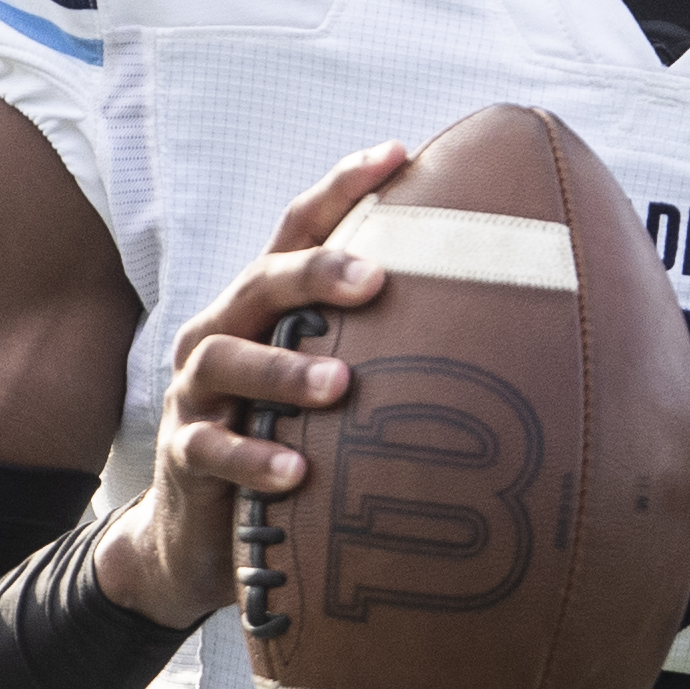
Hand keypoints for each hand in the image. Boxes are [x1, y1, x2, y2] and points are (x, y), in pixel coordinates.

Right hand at [90, 143, 410, 630]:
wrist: (199, 534)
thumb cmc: (286, 440)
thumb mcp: (326, 386)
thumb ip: (382, 346)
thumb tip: (505, 323)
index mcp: (262, 305)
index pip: (298, 228)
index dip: (342, 188)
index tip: (399, 154)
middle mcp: (222, 332)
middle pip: (262, 281)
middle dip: (316, 272)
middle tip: (376, 279)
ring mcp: (196, 393)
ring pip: (228, 360)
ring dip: (285, 370)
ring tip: (340, 384)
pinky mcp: (184, 455)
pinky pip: (211, 450)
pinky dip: (252, 459)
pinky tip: (297, 473)